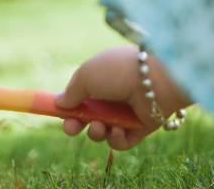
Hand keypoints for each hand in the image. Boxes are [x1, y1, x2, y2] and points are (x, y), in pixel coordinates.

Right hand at [55, 46, 192, 149]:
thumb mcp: (86, 75)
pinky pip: (121, 141)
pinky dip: (116, 139)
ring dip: (96, 132)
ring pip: (102, 131)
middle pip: (87, 118)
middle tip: (72, 129)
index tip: (57, 114)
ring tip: (100, 126)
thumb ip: (71, 92)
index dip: (67, 108)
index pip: (79, 98)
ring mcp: (126, 114)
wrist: (156, 79)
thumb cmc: (117, 72)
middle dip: (76, 125)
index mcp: (99, 81)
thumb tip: (60, 103)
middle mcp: (112, 98)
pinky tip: (118, 130)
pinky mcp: (140, 129)